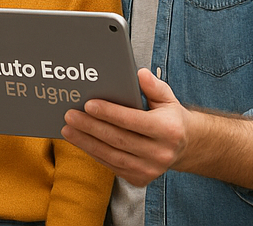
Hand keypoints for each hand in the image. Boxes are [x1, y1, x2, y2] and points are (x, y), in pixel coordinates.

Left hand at [63, 68, 187, 185]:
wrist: (185, 147)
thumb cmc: (170, 117)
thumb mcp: (167, 99)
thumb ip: (154, 86)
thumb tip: (140, 74)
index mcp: (168, 130)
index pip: (134, 121)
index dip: (110, 113)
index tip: (88, 104)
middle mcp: (161, 153)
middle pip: (118, 139)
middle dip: (91, 127)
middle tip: (70, 115)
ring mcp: (151, 169)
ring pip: (112, 156)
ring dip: (86, 142)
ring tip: (67, 129)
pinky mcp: (140, 178)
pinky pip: (112, 165)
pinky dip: (93, 153)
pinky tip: (80, 141)